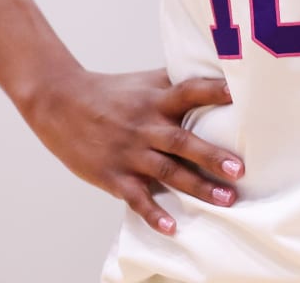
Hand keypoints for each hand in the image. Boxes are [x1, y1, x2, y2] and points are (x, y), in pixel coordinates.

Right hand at [26, 67, 241, 234]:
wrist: (60, 104)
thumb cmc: (109, 93)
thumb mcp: (143, 81)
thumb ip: (175, 81)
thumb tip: (213, 71)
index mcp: (155, 100)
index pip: (188, 91)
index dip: (212, 91)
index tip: (236, 94)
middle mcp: (145, 126)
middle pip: (181, 141)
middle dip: (211, 156)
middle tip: (239, 169)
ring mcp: (129, 152)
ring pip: (167, 172)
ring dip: (197, 187)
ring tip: (226, 200)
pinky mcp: (114, 175)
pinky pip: (136, 198)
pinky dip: (153, 213)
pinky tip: (171, 227)